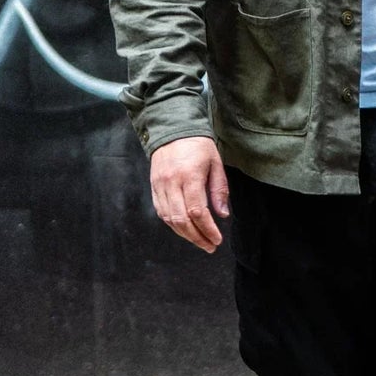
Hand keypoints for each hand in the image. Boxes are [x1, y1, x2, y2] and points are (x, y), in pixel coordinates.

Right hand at [150, 136, 229, 251]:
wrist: (173, 129)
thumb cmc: (198, 145)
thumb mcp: (215, 163)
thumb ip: (219, 190)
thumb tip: (222, 215)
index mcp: (190, 176)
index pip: (197, 211)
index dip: (207, 229)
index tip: (217, 239)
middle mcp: (172, 182)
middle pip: (182, 219)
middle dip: (197, 237)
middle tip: (210, 246)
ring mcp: (160, 185)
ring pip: (169, 219)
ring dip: (185, 234)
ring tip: (199, 241)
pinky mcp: (154, 186)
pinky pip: (161, 211)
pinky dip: (173, 224)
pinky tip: (185, 229)